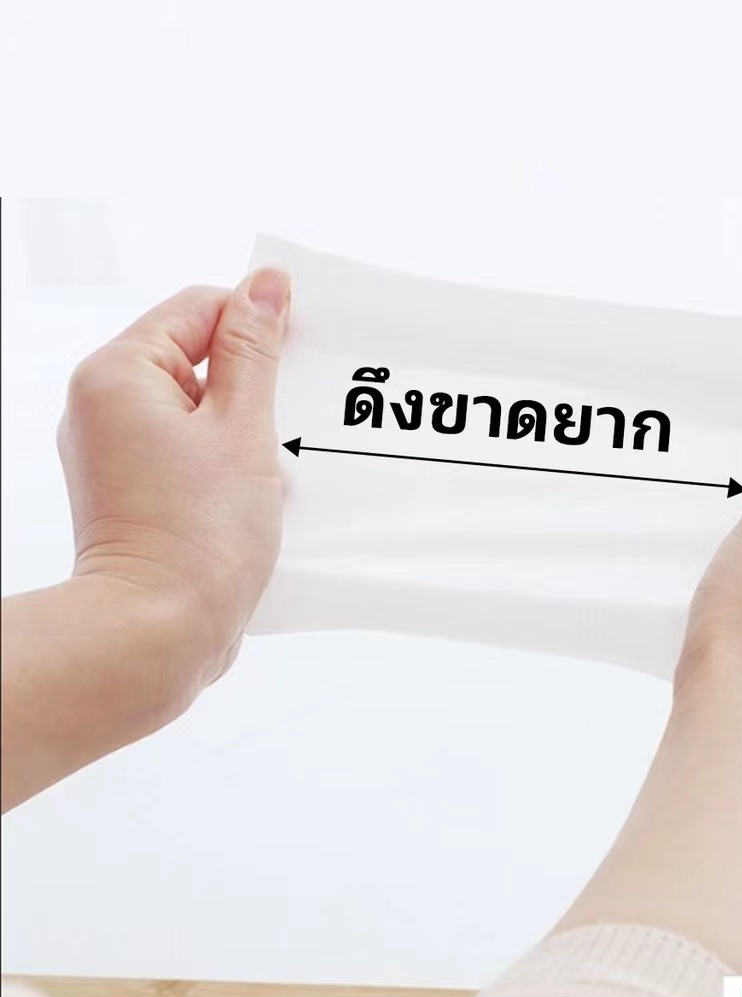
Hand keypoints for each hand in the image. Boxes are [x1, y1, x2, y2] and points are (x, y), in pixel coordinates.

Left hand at [56, 269, 290, 723]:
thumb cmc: (200, 536)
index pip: (198, 309)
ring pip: (197, 408)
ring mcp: (115, 452)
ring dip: (245, 427)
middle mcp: (104, 407)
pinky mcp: (133, 491)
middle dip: (253, 383)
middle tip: (293, 418)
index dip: (256, 322)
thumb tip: (266, 284)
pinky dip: (227, 460)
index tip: (302, 350)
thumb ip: (254, 350)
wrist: (158, 634)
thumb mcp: (242, 427)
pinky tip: (257, 492)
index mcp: (119, 374)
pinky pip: (187, 450)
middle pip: (194, 357)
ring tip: (273, 466)